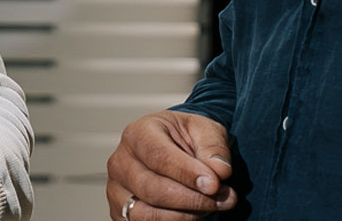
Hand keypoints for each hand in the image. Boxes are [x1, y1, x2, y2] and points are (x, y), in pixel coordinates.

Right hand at [105, 110, 236, 219]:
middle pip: (153, 189)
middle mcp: (120, 162)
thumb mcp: (204, 130)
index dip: (186, 173)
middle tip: (225, 199)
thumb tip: (220, 171)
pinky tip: (194, 215)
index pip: (158, 157)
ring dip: (186, 216)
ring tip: (212, 207)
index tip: (215, 185)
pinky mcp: (120, 212)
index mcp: (137, 134)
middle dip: (193, 199)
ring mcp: (116, 189)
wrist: (172, 148)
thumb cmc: (186, 138)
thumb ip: (213, 146)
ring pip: (147, 214)